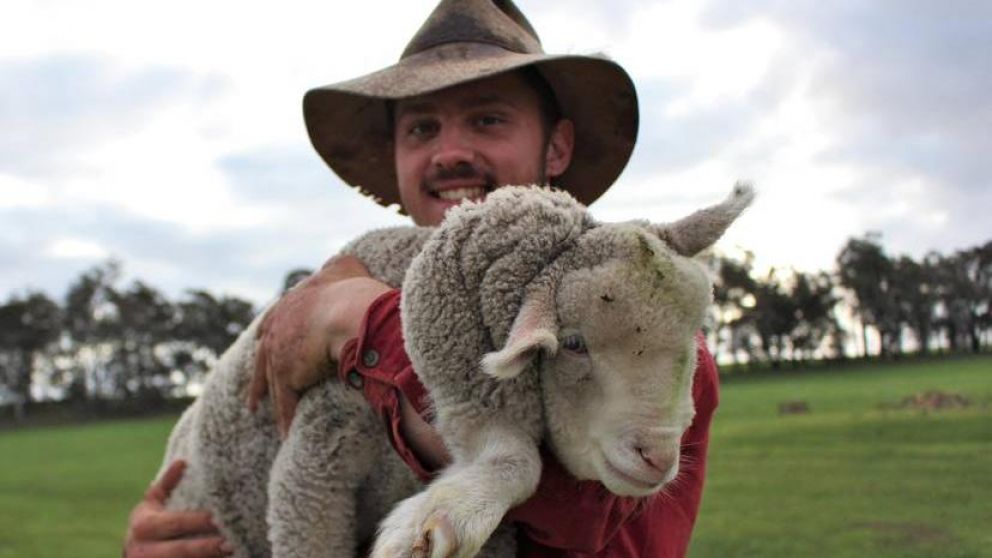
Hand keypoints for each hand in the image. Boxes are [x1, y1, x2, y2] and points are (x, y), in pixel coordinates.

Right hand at [123, 460, 231, 557]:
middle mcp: (143, 551)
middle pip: (181, 550)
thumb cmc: (148, 527)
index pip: (176, 523)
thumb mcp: (150, 506)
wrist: (132, 557)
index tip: (218, 518)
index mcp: (144, 527)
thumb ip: (165, 485)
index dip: (197, 522)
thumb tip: (182, 461)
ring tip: (233, 551)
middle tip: (231, 543)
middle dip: (207, 548)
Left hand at [248, 255, 391, 435]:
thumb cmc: (351, 290)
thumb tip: (345, 260)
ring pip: (268, 382)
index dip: (269, 336)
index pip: (272, 323)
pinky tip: (284, 432)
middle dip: (257, 372)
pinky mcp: (286, 376)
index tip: (263, 344)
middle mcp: (276, 329)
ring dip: (264, 398)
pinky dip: (285, 419)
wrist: (349, 312)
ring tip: (257, 411)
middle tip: (251, 387)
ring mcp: (278, 354)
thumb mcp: (344, 267)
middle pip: (261, 355)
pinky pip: (285, 404)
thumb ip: (340, 265)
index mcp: (288, 306)